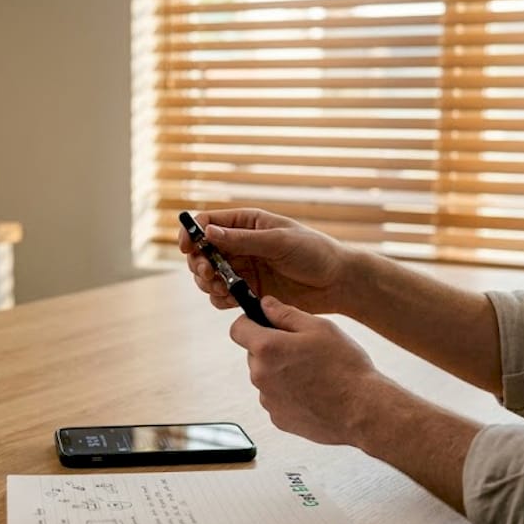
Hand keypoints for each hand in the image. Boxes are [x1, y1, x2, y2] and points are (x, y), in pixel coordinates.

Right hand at [179, 208, 349, 315]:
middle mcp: (240, 245)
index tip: (187, 247)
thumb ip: (243, 240)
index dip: (192, 233)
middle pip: (202, 252)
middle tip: (207, 273)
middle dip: (198, 263)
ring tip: (221, 288)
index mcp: (247, 223)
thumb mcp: (279, 241)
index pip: (208, 223)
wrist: (337, 282)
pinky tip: (230, 300)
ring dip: (207, 283)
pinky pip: (221, 296)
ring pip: (208, 276)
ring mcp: (243, 269)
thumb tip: (208, 233)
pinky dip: (219, 299)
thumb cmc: (314, 252)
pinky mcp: (248, 291)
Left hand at [229, 296, 381, 445]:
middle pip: (254, 354)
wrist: (363, 411)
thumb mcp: (319, 328)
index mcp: (267, 348)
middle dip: (272, 348)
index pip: (238, 329)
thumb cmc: (345, 367)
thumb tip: (266, 304)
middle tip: (303, 350)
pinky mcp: (278, 419)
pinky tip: (314, 393)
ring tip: (314, 374)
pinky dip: (289, 394)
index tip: (264, 322)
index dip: (250, 322)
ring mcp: (268, 400)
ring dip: (281, 372)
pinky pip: (277, 398)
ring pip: (267, 377)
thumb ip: (286, 314)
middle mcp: (261, 375)